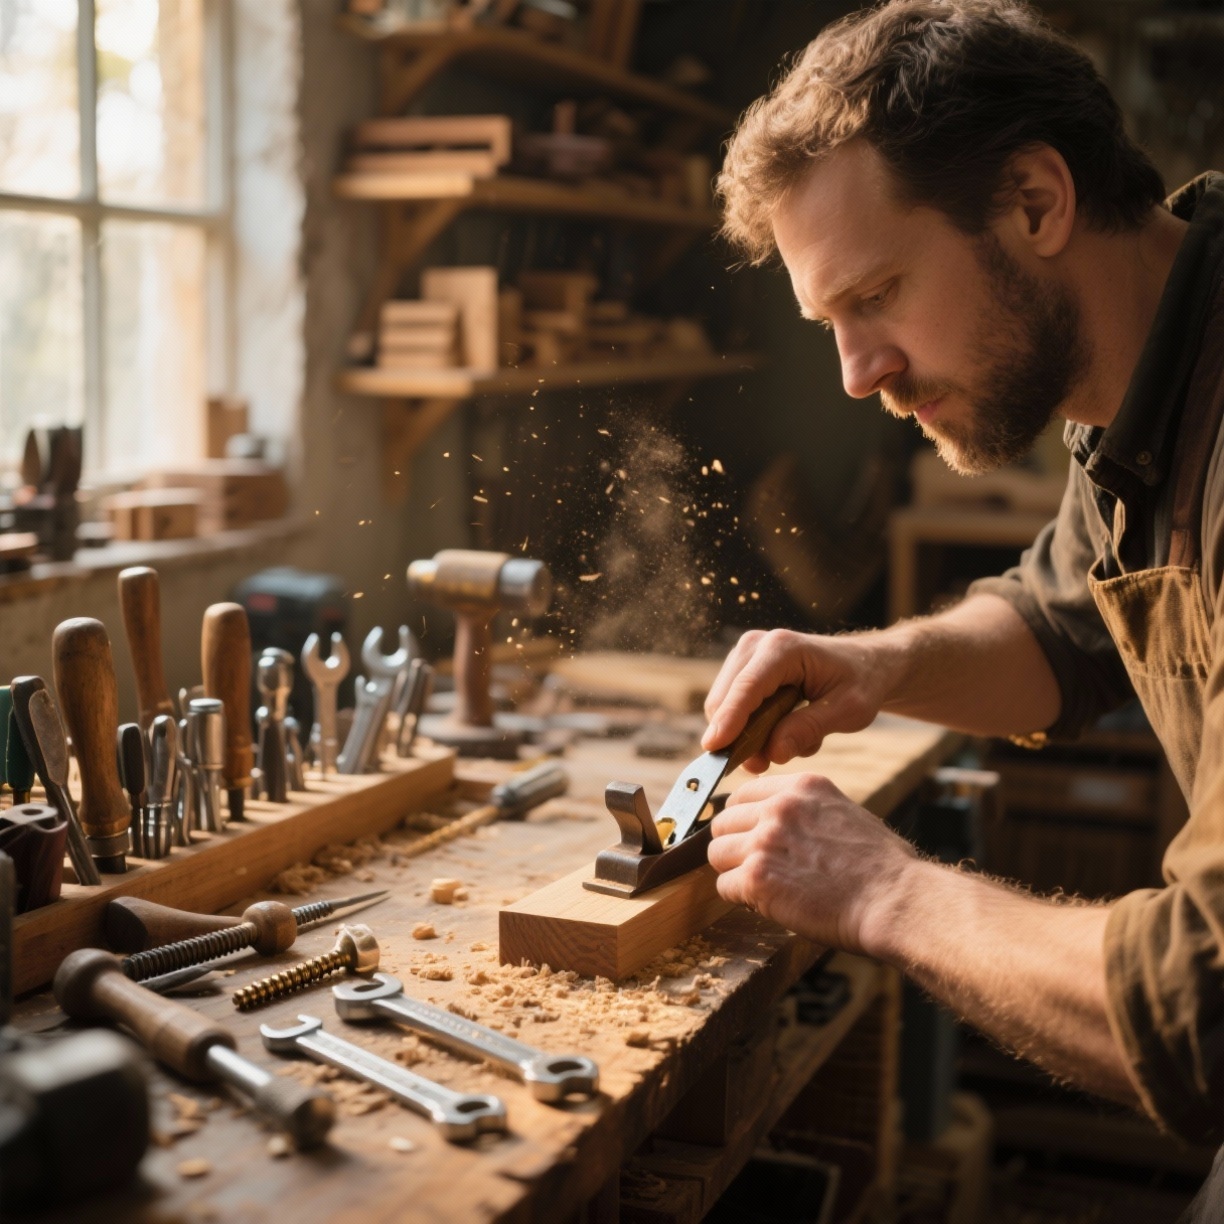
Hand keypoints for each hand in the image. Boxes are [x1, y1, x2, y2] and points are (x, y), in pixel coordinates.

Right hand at [702, 629, 887, 770]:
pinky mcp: (742, 670)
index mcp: (783, 648)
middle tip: (764, 766)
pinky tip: (784, 728)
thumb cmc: (861, 682)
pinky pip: (730, 708)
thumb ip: (809, 729)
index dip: (729, 719)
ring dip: (747, 735)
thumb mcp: (849, 710)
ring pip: (723, 707)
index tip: (713, 748)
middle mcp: (756, 645)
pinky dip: (750, 728)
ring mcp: (745, 655)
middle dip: (736, 738)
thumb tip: (772, 753)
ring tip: (792, 740)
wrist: (865, 663)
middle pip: (724, 699)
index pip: (747, 688)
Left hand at [706, 772, 917, 952]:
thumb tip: (780, 823)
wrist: (895, 901)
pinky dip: (739, 898)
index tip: (752, 837)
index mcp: (802, 787)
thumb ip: (806, 811)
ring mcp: (764, 841)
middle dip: (735, 846)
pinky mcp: (756, 877)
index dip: (745, 820)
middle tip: (756, 867)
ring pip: (716, 854)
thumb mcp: (845, 813)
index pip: (743, 794)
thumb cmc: (882, 868)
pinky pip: (724, 886)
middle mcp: (779, 807)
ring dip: (734, 872)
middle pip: (723, 822)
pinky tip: (765, 903)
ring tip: (762, 887)